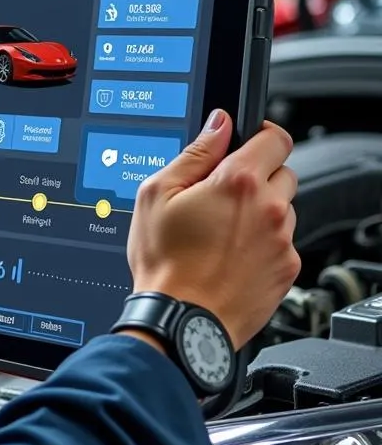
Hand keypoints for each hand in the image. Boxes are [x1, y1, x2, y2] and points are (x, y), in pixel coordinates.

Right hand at [124, 110, 299, 348]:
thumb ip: (194, 153)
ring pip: (284, 209)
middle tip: (223, 194)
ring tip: (223, 230)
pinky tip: (231, 254)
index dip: (260, 134)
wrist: (182, 319)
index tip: (248, 141)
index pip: (276, 138)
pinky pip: (283, 243)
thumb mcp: (157, 194)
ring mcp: (282, 242)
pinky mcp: (287, 270)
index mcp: (238, 182)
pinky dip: (263, 243)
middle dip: (258, 176)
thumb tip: (218, 124)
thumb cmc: (165, 262)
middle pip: (283, 172)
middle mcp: (270, 209)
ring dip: (262, 211)